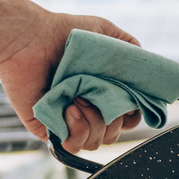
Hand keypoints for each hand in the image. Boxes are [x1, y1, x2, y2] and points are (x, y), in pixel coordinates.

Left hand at [0, 10, 144, 151]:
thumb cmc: (65, 32)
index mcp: (102, 92)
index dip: (132, 115)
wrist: (31, 37)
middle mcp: (87, 108)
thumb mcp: (107, 33)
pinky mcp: (48, 127)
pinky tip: (69, 108)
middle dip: (113, 118)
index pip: (127, 118)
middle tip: (98, 94)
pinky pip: (71, 146)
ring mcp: (67, 120)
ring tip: (78, 98)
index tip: (129, 102)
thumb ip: (131, 50)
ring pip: (95, 143)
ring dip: (94, 122)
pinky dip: (77, 130)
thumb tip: (147, 70)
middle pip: (114, 135)